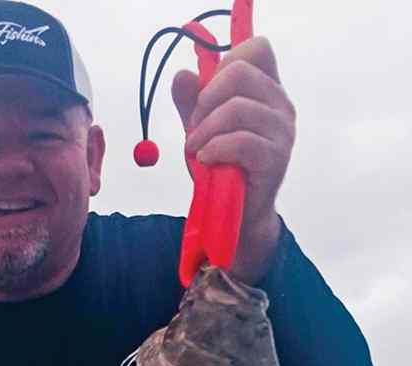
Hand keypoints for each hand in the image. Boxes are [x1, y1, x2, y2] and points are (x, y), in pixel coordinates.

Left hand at [172, 36, 295, 283]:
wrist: (236, 217)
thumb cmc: (222, 169)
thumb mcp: (201, 130)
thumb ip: (191, 102)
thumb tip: (181, 75)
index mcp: (267, 90)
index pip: (258, 48)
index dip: (226, 62)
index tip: (208, 94)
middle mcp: (281, 106)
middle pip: (241, 71)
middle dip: (207, 98)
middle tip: (195, 127)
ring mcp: (282, 133)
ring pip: (237, 107)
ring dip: (205, 129)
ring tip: (196, 149)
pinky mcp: (275, 160)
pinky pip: (241, 141)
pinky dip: (215, 148)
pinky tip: (205, 160)